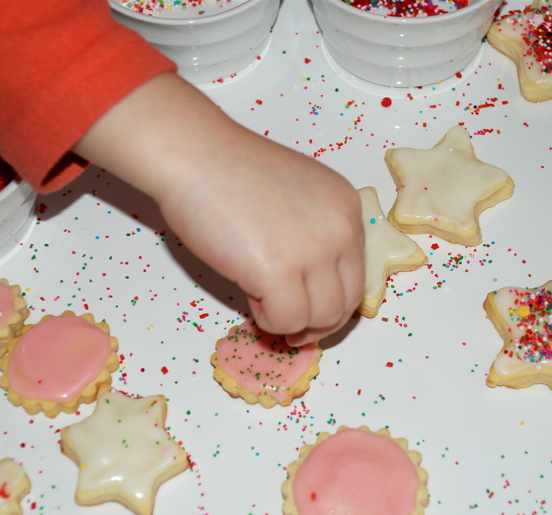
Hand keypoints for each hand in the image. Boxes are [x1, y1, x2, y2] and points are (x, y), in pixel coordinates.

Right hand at [74, 73, 364, 345]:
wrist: (194, 155)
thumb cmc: (231, 171)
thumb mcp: (297, 197)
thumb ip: (314, 235)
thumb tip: (310, 289)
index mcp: (347, 208)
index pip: (357, 276)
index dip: (332, 301)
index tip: (309, 309)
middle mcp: (340, 229)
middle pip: (346, 302)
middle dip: (318, 322)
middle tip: (288, 322)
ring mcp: (313, 251)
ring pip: (322, 318)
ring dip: (292, 321)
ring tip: (262, 300)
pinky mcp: (279, 271)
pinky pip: (287, 320)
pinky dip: (268, 320)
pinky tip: (249, 295)